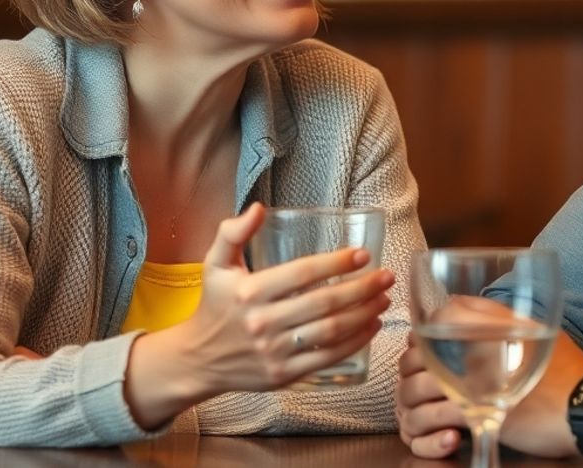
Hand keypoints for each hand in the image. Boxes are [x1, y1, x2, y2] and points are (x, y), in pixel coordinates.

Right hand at [125, 203, 393, 427]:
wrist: (197, 359)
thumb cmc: (214, 305)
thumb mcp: (214, 264)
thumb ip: (232, 232)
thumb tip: (258, 207)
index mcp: (249, 291)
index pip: (302, 274)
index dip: (336, 263)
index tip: (363, 255)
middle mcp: (262, 322)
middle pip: (324, 303)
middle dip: (362, 288)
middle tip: (386, 276)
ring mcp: (274, 352)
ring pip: (330, 332)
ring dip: (364, 314)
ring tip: (384, 298)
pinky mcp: (283, 375)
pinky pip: (327, 358)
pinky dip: (354, 343)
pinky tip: (371, 326)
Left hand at [396, 296, 582, 459]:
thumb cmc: (568, 373)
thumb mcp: (541, 333)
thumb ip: (511, 323)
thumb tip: (486, 321)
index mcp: (492, 318)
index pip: (439, 315)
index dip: (425, 336)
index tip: (427, 353)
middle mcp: (475, 339)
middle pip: (417, 350)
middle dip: (409, 372)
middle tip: (417, 388)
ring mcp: (472, 373)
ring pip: (416, 386)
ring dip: (412, 405)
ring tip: (424, 415)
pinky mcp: (475, 408)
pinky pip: (432, 416)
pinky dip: (428, 430)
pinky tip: (443, 435)